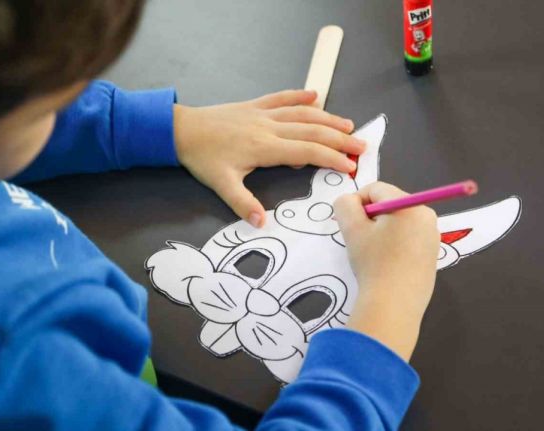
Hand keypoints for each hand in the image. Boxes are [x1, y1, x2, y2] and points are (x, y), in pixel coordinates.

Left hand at [173, 90, 365, 227]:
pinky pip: (282, 98)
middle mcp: (270, 127)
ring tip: (349, 125)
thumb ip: (243, 204)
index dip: (332, 158)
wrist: (181, 129)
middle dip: (340, 138)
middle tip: (362, 146)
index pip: (308, 151)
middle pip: (313, 130)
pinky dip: (300, 96)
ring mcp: (264, 114)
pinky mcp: (255, 105)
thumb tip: (262, 223)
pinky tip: (315, 95)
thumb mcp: (221, 184)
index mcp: (266, 147)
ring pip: (303, 113)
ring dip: (328, 118)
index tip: (350, 166)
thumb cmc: (203, 158)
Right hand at [333, 182, 439, 360]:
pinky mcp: (432, 255)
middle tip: (359, 239)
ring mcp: (433, 237)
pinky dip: (395, 244)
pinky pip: (409, 239)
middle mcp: (427, 216)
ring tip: (372, 253)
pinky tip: (386, 264)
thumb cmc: (373, 263)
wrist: (394, 305)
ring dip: (382, 231)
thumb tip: (350, 201)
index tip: (347, 223)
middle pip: (390, 204)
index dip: (357, 202)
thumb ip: (345, 205)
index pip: (377, 189)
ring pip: (399, 222)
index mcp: (410, 205)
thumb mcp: (352, 230)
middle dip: (371, 217)